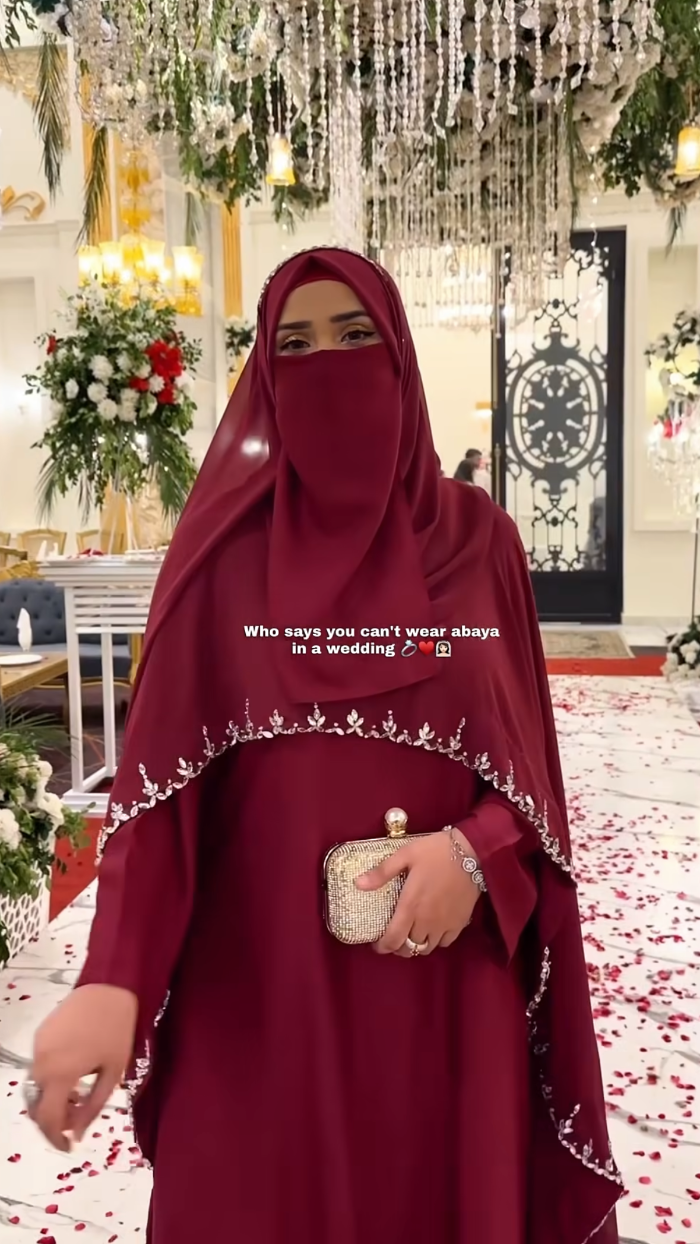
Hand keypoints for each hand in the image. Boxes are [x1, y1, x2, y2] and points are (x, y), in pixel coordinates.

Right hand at [28, 984, 137, 1150]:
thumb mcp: (112, 1073)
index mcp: (59, 1074)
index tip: (68, 1147)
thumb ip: (92, 1107)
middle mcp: (41, 1062)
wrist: (109, 985)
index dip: (55, 1139)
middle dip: (54, 1120)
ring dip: (53, 1100)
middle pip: (37, 1105)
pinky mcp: (40, 1034)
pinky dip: (51, 1079)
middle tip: (77, 1121)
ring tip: (78, 1096)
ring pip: (37, 1087)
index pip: (47, 1119)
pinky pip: (40, 1067)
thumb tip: (77, 1135)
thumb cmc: (117, 1029)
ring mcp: (38, 1046)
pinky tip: (73, 1074)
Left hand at [356, 830, 480, 956]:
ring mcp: (444, 924)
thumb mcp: (405, 855)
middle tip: (394, 938)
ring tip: (412, 934)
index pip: (393, 939)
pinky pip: (445, 942)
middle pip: (409, 949)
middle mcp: (426, 921)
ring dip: (416, 945)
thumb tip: (358, 884)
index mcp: (410, 906)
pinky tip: (432, 929)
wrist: (471, 851)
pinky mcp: (460, 922)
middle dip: (398, 948)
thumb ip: (381, 872)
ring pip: (427, 948)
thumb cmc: (435, 851)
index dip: (383, 947)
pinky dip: (436, 941)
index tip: (377, 945)